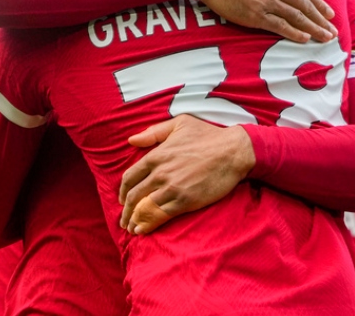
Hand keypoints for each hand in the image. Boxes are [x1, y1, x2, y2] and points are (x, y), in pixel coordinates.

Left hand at [118, 115, 254, 234]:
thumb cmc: (207, 135)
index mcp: (156, 156)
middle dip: (125, 210)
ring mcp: (171, 188)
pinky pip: (160, 215)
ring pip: (144, 208)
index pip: (129, 177)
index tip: (122, 199)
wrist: (232, 151)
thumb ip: (153, 132)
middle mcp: (160, 173)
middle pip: (134, 195)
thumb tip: (131, 140)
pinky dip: (148, 224)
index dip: (122, 191)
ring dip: (134, 220)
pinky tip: (143, 230)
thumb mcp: (178, 124)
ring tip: (131, 228)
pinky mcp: (185, 201)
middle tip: (123, 220)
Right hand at [202, 0, 334, 43]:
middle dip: (321, 18)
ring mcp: (267, 2)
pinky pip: (280, 26)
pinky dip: (294, 33)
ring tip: (326, 37)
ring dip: (314, 28)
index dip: (316, 2)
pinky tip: (305, 39)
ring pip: (297, 17)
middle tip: (333, 29)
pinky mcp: (256, 15)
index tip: (327, 11)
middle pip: (304, 5)